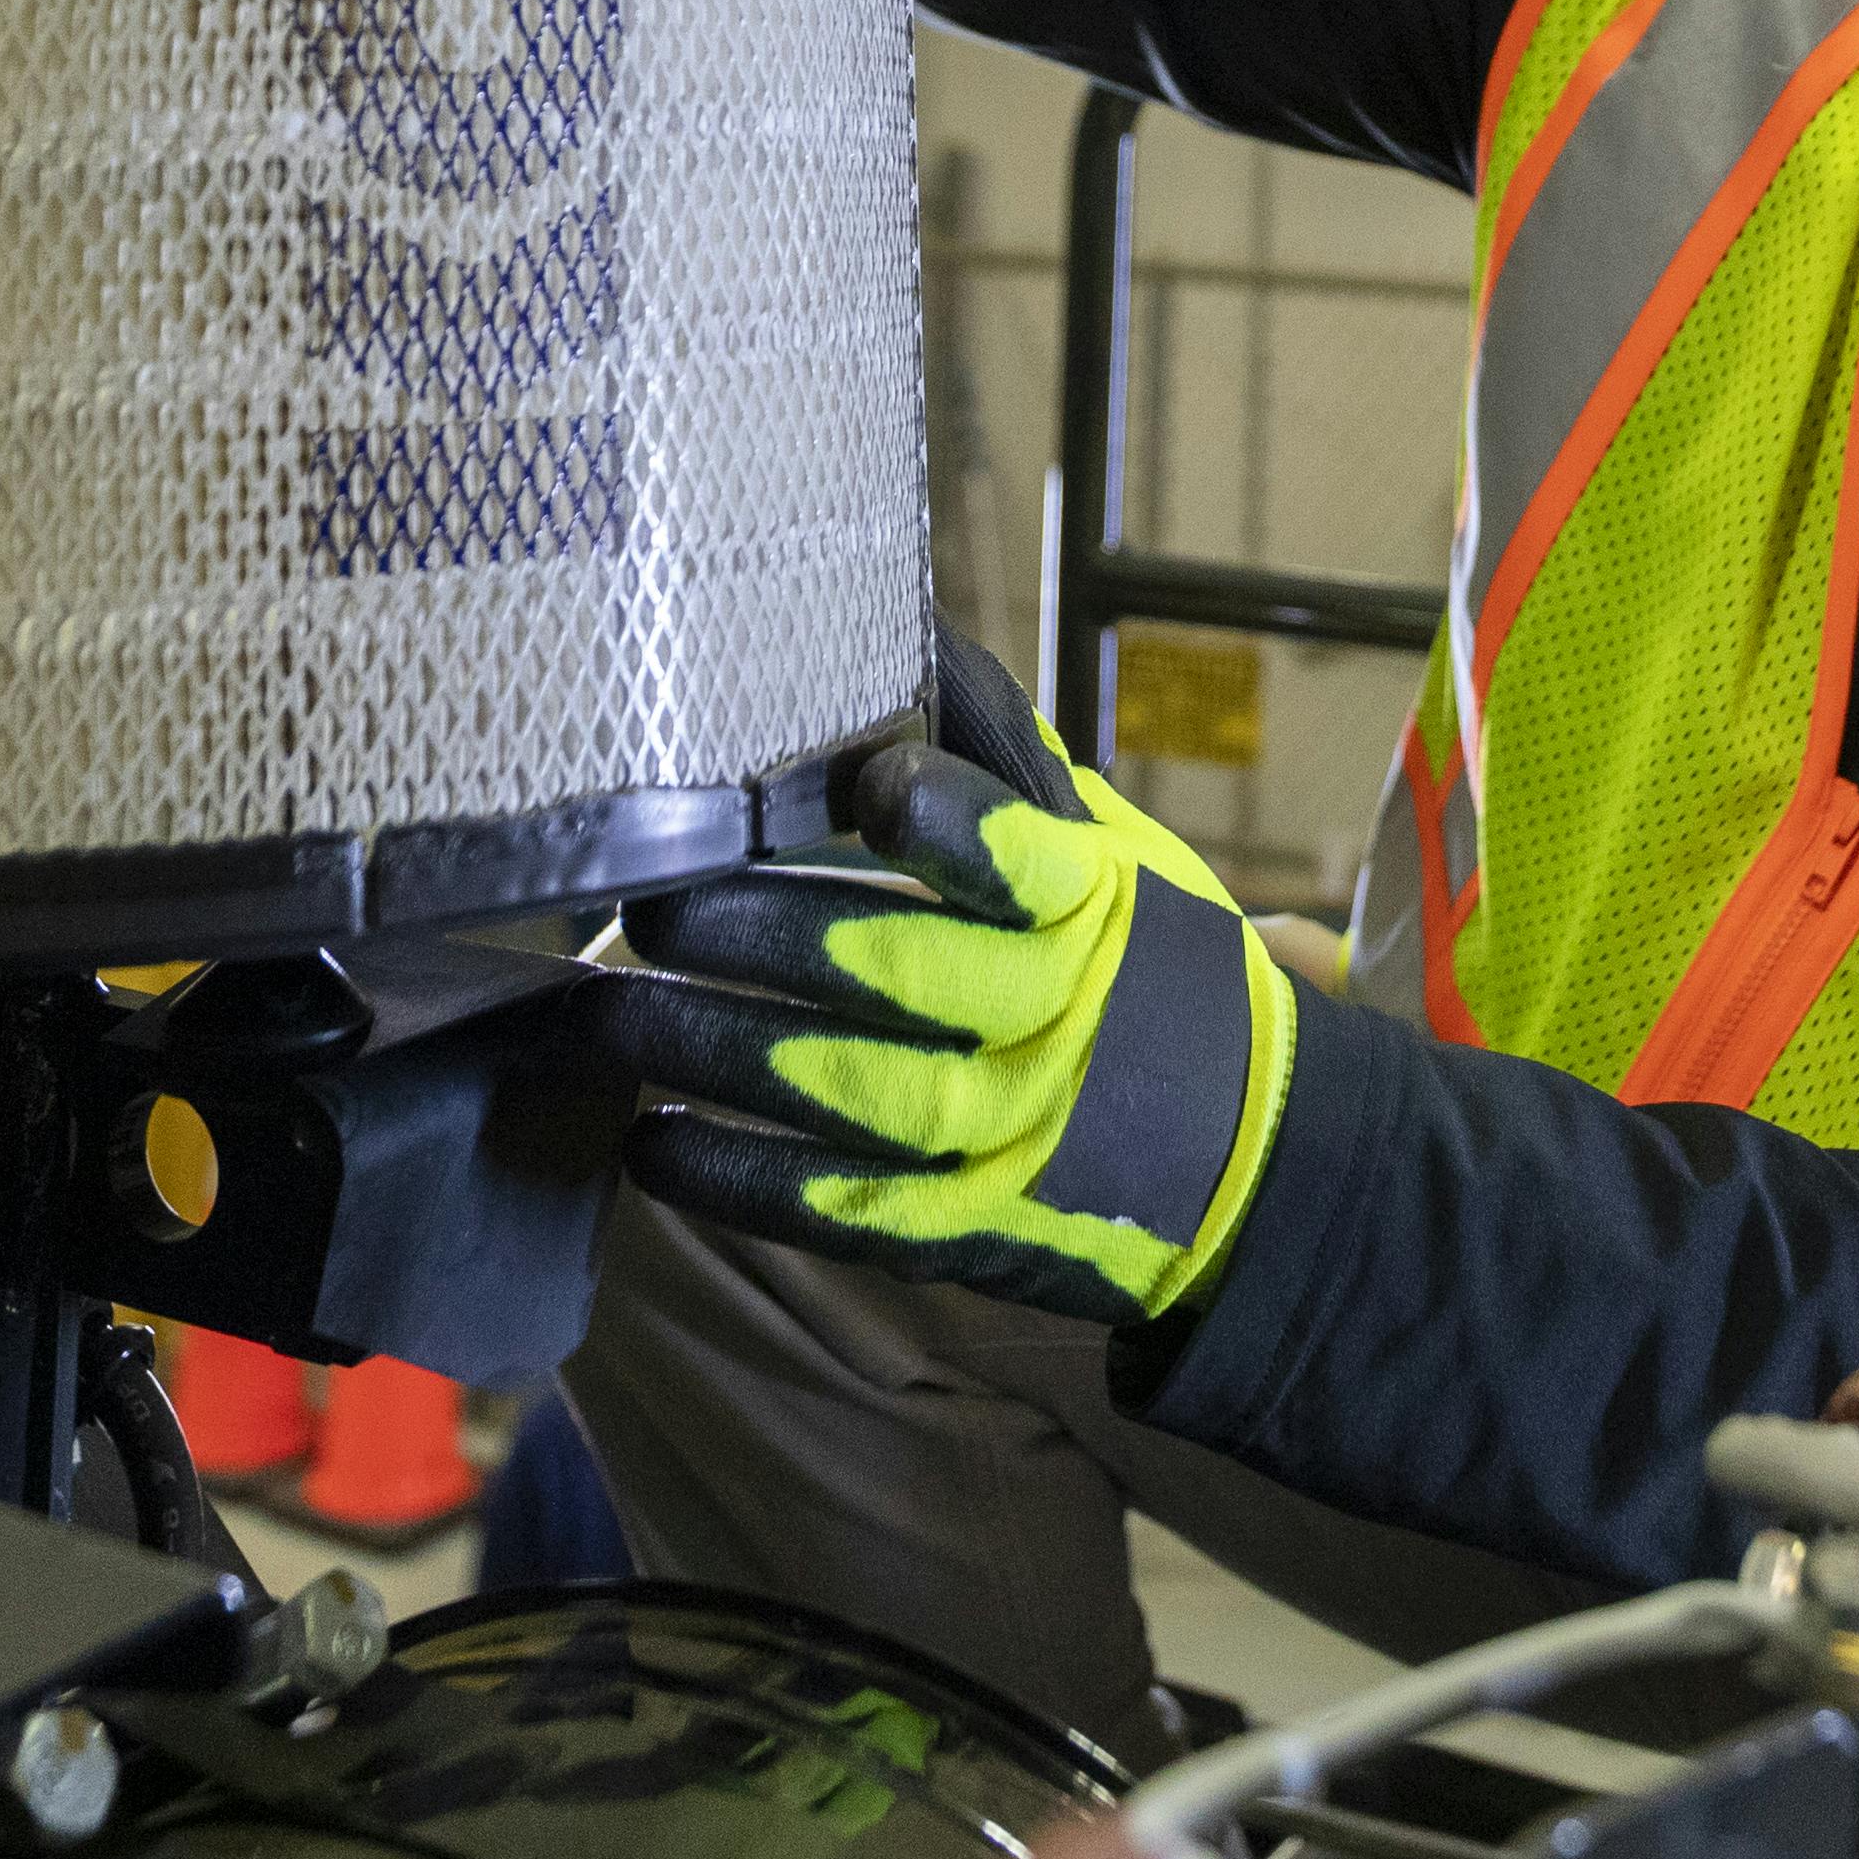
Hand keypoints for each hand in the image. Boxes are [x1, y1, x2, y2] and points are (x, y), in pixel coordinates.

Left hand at [597, 641, 1299, 1331]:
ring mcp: (1011, 1134)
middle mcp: (1053, 1019)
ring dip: (709, 1050)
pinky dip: (737, 1181)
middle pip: (889, 969)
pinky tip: (651, 1148)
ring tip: (608, 1014)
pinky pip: (840, 1206)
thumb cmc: (1149, 967)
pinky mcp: (969, 1228)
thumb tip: (899, 630)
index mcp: (1093, 905)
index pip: (1015, 856)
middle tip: (647, 902)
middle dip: (750, 932)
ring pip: (842, 1088)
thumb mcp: (1115, 852)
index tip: (861, 786)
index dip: (938, 817)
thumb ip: (1002, 761)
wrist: (1250, 1159)